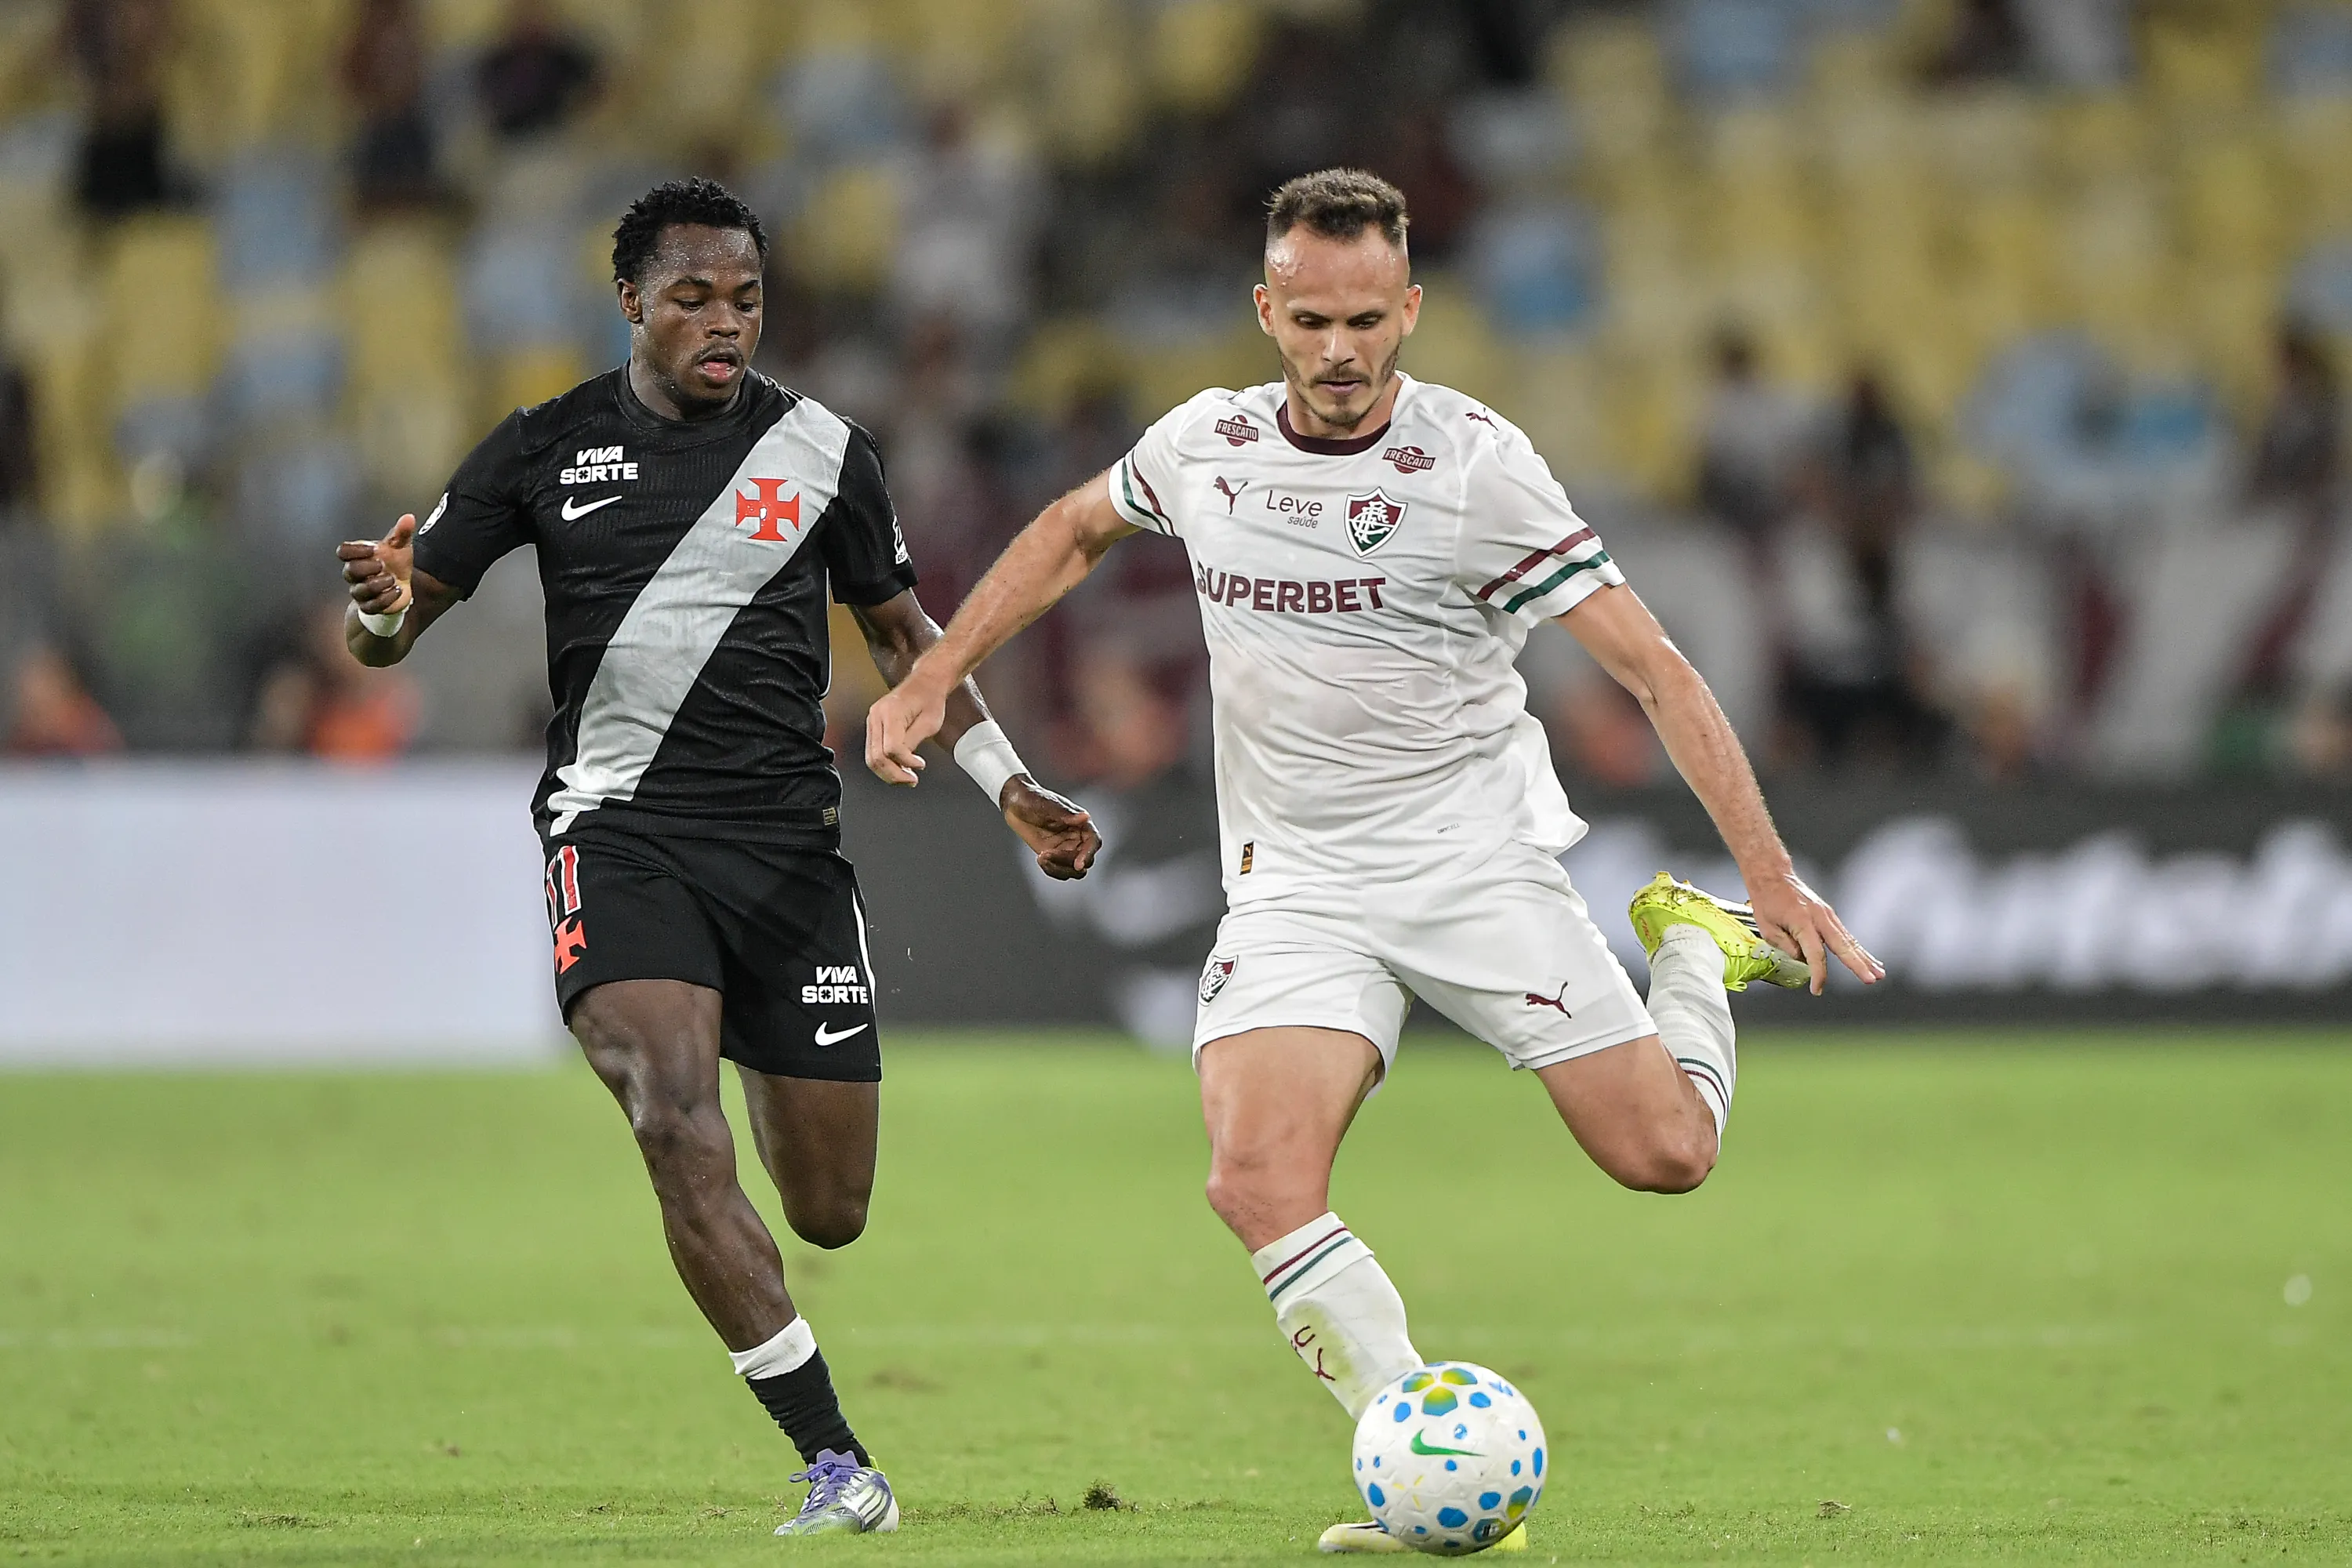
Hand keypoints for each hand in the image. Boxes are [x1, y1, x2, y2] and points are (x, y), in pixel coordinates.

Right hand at [338, 514, 415, 621]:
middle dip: (367, 568)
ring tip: (392, 579)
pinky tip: (397, 590)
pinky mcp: (370, 607)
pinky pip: (371, 606)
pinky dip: (386, 598)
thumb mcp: (401, 547)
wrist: (401, 586)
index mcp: (359, 556)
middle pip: (349, 571)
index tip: (375, 549)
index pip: (343, 551)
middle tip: (383, 564)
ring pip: (360, 590)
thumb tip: (409, 517)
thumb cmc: (396, 563)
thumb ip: (402, 533)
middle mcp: (355, 574)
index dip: (355, 551)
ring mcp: (361, 591)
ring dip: (378, 584)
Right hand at [865, 677, 948, 785]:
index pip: (891, 748)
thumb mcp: (929, 723)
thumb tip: (904, 763)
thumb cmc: (930, 698)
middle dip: (894, 774)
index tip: (920, 766)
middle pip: (876, 756)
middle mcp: (876, 716)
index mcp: (891, 712)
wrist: (925, 684)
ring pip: (871, 757)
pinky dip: (885, 763)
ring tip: (906, 777)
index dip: (906, 762)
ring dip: (888, 772)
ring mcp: (872, 720)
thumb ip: (913, 743)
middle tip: (911, 780)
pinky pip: (873, 751)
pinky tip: (899, 767)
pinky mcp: (874, 726)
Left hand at [1002, 776, 1099, 880]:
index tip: (1078, 865)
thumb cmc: (1033, 798)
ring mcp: (1066, 848)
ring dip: (1058, 869)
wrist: (1015, 803)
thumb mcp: (1047, 805)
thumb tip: (1085, 817)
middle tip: (1046, 855)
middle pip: (1084, 860)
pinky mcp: (1053, 855)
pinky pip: (1059, 870)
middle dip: (1067, 862)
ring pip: (1073, 870)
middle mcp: (1077, 837)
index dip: (1089, 854)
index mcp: (1081, 823)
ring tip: (1041, 857)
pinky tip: (1040, 859)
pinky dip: (1051, 870)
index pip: (1094, 842)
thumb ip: (1066, 814)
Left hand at [1747, 870, 1883, 994]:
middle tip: (1871, 979)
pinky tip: (1867, 958)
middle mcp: (1819, 918)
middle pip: (1843, 946)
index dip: (1818, 974)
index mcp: (1802, 922)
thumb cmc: (1767, 899)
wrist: (1773, 876)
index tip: (1816, 989)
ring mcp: (1827, 915)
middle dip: (1858, 965)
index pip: (1815, 954)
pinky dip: (1857, 948)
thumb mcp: (1767, 927)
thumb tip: (1803, 960)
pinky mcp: (1829, 915)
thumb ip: (1785, 946)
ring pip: (1849, 940)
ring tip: (1878, 973)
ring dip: (1864, 958)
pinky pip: (1846, 934)